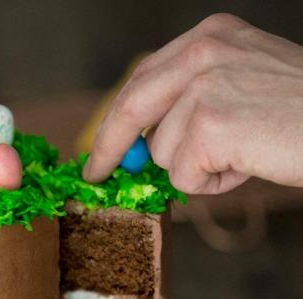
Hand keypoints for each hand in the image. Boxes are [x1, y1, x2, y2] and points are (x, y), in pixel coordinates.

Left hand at [82, 13, 302, 193]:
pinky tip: (249, 162)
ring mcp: (205, 85)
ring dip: (198, 167)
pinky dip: (213, 183)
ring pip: (163, 152)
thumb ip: (193, 103)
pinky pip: (184, 175)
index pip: (142, 79)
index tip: (100, 149)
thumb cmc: (300, 114)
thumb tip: (142, 146)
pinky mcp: (210, 124)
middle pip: (131, 107)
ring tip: (245, 152)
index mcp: (210, 36)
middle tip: (95, 175)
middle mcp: (203, 50)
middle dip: (109, 147)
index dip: (115, 119)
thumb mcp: (243, 85)